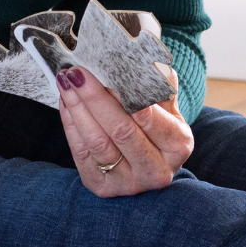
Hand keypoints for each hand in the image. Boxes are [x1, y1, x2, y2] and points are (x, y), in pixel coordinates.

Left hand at [56, 66, 193, 197]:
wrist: (147, 161)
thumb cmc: (157, 125)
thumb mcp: (166, 106)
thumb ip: (157, 84)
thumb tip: (137, 58)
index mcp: (178, 146)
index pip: (150, 118)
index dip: (126, 96)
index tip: (106, 72)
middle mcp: (156, 171)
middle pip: (120, 131)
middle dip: (95, 97)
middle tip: (77, 71)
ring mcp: (128, 184)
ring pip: (97, 142)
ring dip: (78, 108)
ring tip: (66, 81)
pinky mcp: (102, 188)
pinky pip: (81, 154)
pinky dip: (71, 125)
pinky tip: (66, 102)